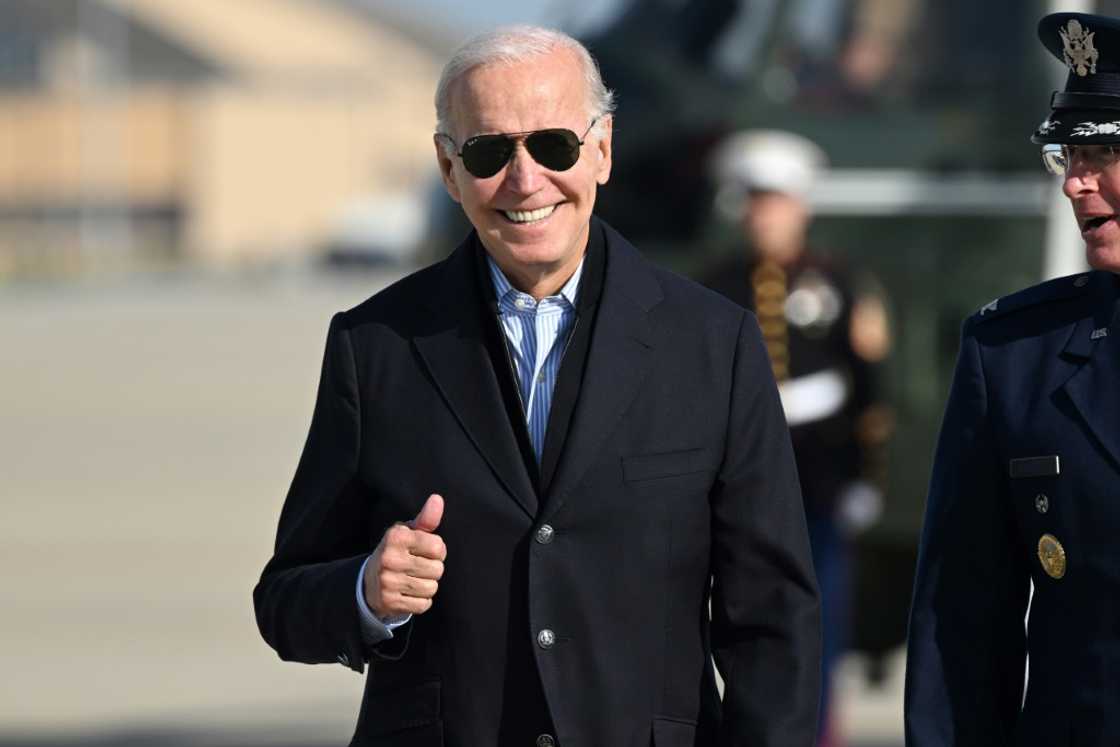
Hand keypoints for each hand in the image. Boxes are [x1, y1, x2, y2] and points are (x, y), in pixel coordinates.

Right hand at [363, 494, 446, 617]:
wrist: (368, 581)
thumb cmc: (396, 551)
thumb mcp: (408, 532)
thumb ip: (426, 518)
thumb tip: (437, 499)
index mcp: (396, 538)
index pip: (438, 547)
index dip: (437, 550)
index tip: (426, 550)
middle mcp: (390, 559)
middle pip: (437, 569)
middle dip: (433, 569)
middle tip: (419, 567)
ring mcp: (388, 582)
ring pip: (431, 588)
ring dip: (428, 586)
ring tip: (414, 579)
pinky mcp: (389, 602)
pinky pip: (423, 605)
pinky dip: (421, 601)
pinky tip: (410, 593)